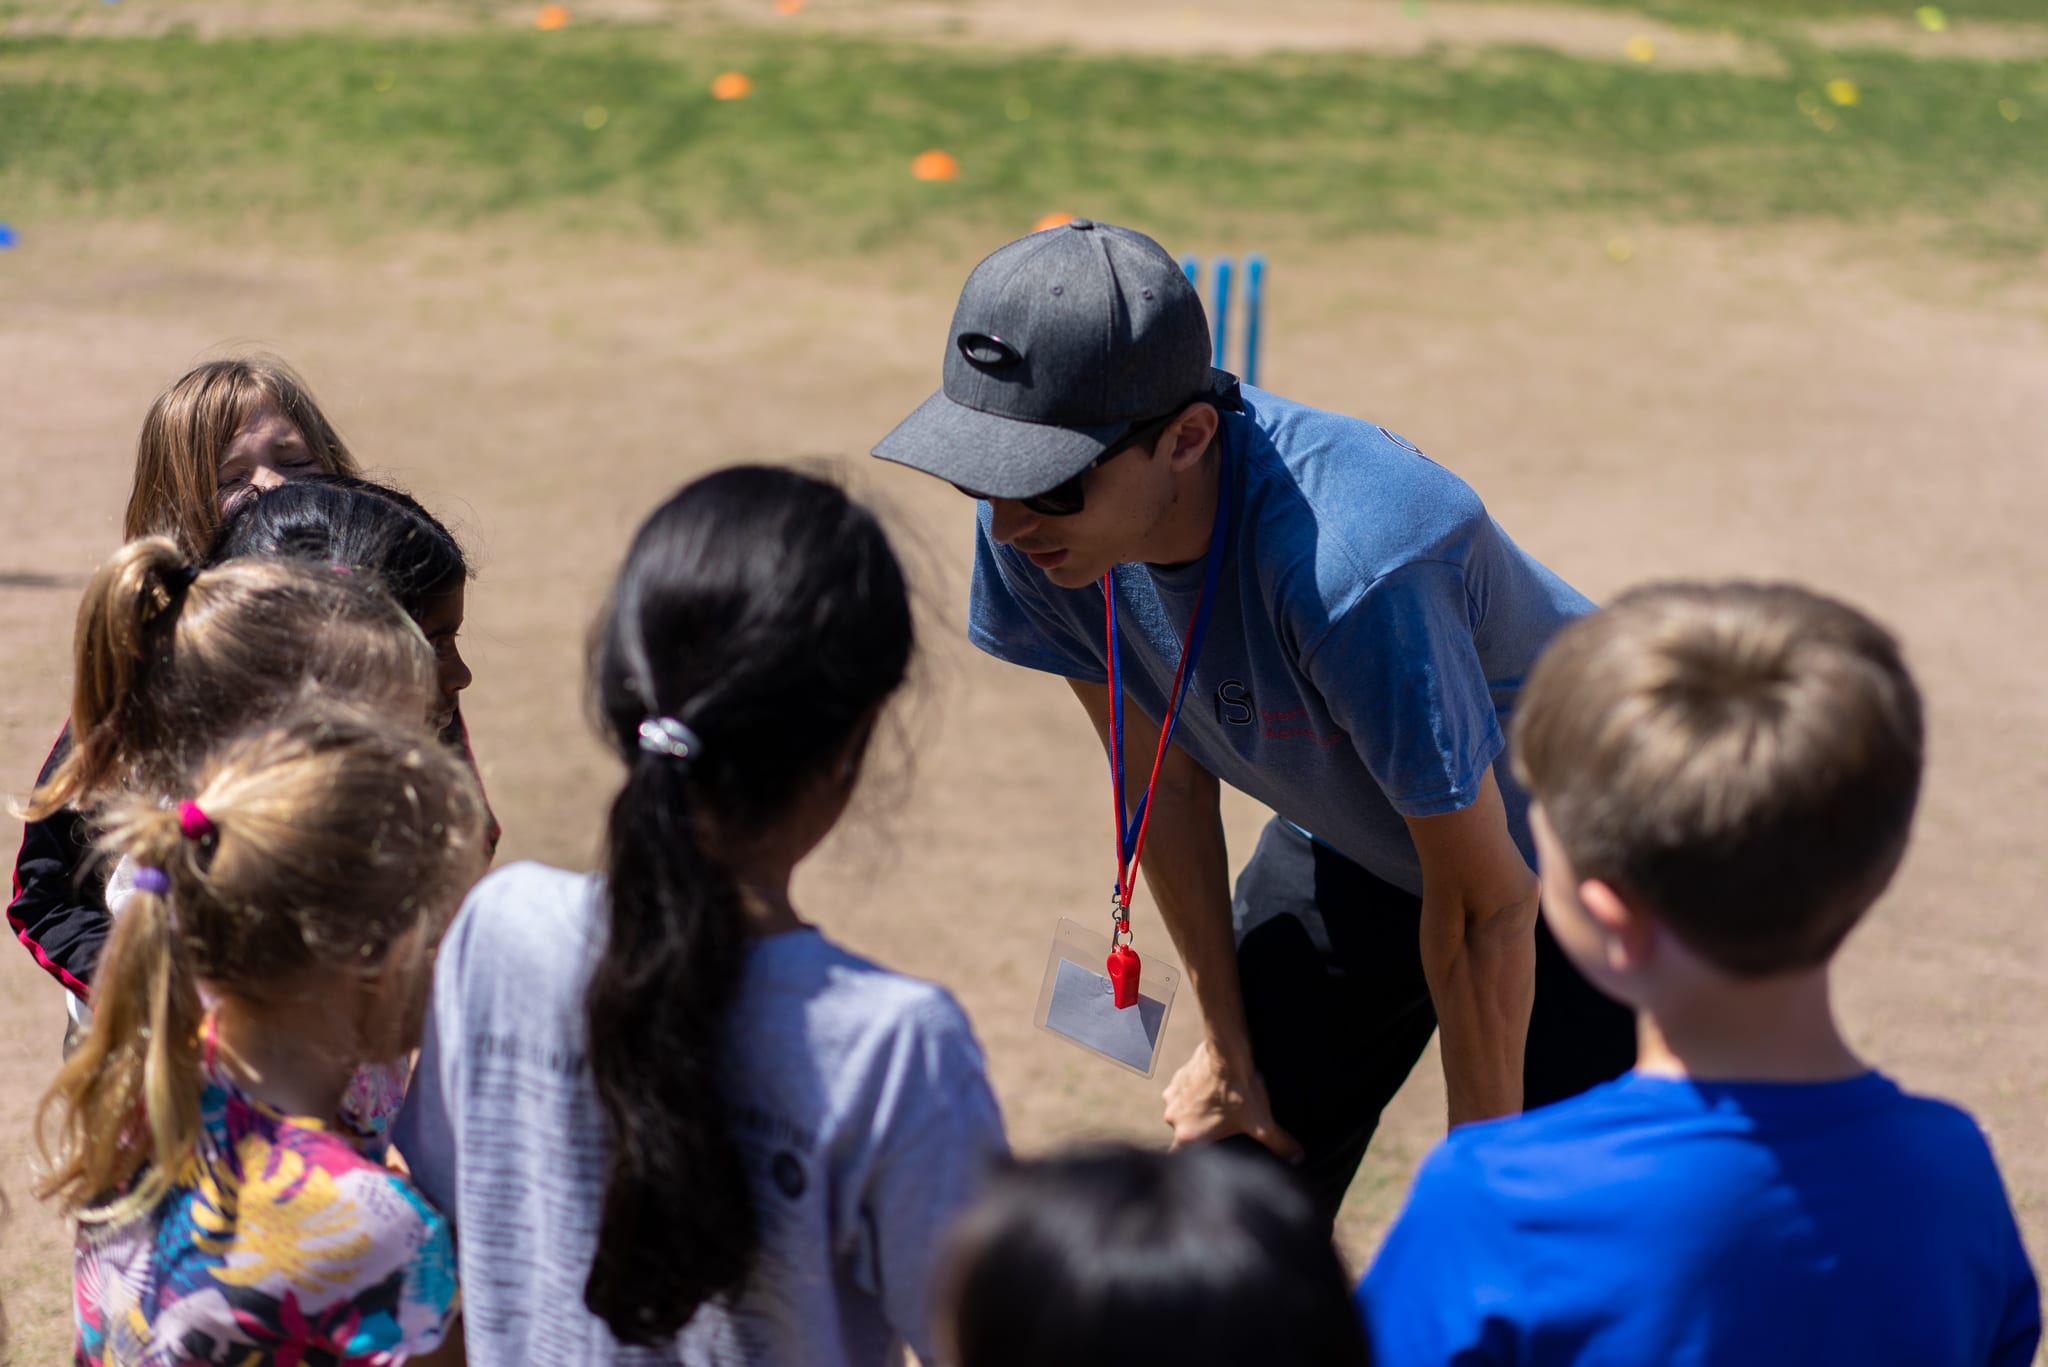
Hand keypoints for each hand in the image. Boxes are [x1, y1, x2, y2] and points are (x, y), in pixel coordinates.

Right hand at [1161, 1036, 1303, 1161]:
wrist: (1227, 1051)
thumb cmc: (1239, 1089)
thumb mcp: (1262, 1123)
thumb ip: (1279, 1144)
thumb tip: (1295, 1158)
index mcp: (1188, 1136)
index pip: (1182, 1159)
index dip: (1196, 1158)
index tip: (1210, 1151)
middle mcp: (1174, 1118)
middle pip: (1186, 1133)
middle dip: (1202, 1130)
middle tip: (1222, 1124)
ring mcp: (1172, 1097)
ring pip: (1183, 1112)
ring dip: (1197, 1110)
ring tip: (1220, 1104)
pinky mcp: (1177, 1078)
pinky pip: (1183, 1092)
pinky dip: (1195, 1092)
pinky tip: (1214, 1087)